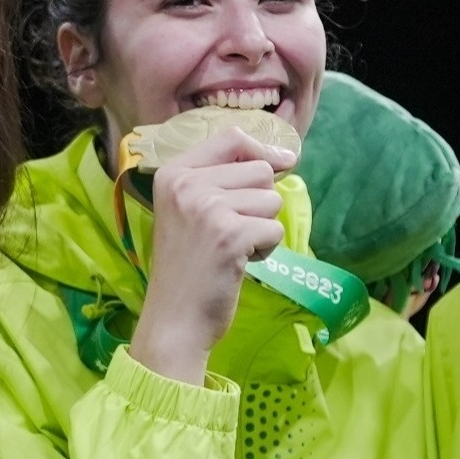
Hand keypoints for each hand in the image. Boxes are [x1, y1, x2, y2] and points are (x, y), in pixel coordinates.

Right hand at [129, 127, 296, 382]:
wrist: (174, 320)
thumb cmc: (187, 268)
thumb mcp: (191, 211)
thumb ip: (224, 179)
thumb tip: (286, 157)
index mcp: (172, 174)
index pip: (231, 138)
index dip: (262, 149)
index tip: (283, 163)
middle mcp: (186, 185)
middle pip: (259, 169)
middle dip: (259, 202)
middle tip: (232, 232)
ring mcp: (207, 208)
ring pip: (271, 199)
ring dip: (263, 226)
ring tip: (234, 248)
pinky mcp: (230, 235)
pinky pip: (274, 228)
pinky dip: (266, 248)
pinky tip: (240, 263)